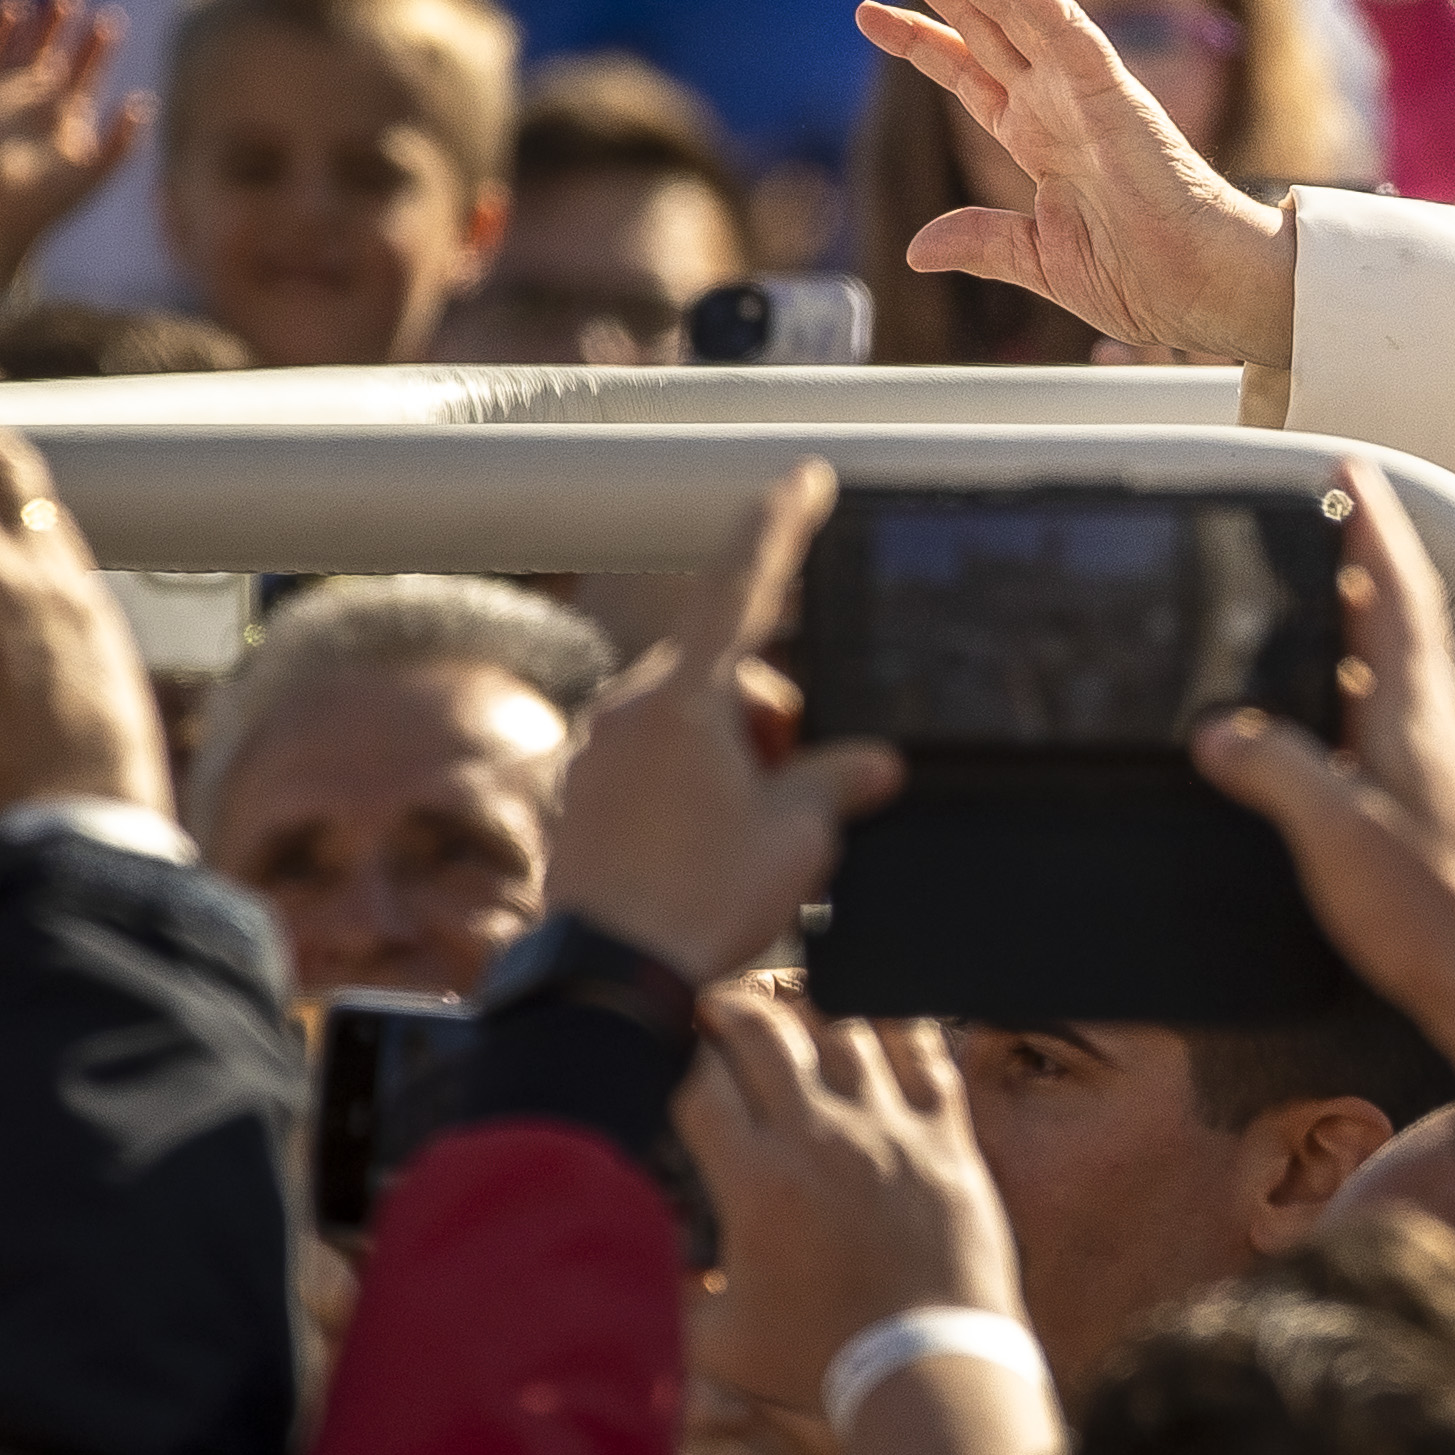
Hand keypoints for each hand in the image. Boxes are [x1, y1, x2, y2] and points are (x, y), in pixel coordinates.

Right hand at [0, 0, 145, 310]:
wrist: (9, 226)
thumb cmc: (54, 203)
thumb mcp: (95, 171)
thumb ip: (122, 141)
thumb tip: (142, 101)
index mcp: (64, 107)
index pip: (82, 64)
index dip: (95, 43)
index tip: (109, 20)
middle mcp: (29, 97)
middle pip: (41, 46)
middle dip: (54, 21)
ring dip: (2, 26)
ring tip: (15, 0)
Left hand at [541, 461, 902, 977]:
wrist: (606, 977)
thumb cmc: (700, 901)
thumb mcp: (798, 837)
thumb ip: (838, 780)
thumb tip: (871, 764)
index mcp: (687, 696)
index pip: (742, 584)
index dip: (781, 526)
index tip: (804, 477)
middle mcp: (632, 706)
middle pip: (726, 673)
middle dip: (774, 717)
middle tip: (801, 783)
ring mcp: (599, 747)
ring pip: (692, 718)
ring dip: (737, 754)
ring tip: (754, 833)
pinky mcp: (583, 791)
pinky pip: (656, 759)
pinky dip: (695, 783)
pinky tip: (708, 847)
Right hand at [678, 987, 1051, 1454]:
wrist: (930, 1370)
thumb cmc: (821, 1360)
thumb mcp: (720, 1340)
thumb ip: (668, 1295)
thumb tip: (625, 1267)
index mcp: (756, 1181)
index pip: (699, 1079)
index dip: (674, 1049)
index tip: (668, 1045)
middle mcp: (821, 1139)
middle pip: (764, 1029)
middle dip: (729, 1003)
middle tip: (716, 1004)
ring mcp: (889, 1131)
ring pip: (844, 1023)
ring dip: (809, 1003)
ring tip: (789, 1003)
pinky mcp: (945, 1137)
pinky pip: (924, 1050)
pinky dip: (896, 1023)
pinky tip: (875, 1017)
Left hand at [859, 0, 1297, 363]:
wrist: (1199, 290)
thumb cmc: (1144, 277)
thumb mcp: (1038, 260)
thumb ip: (981, 242)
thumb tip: (916, 248)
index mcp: (1037, 138)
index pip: (967, 72)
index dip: (917, 39)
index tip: (867, 11)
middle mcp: (1055, 102)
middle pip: (980, 23)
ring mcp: (1081, 90)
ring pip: (1013, 9)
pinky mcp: (1111, 89)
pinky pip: (1063, 26)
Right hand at [1193, 459, 1454, 1072]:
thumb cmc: (1435, 910)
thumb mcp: (1334, 832)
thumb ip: (1274, 770)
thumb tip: (1220, 732)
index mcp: (1420, 714)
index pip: (1398, 593)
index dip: (1375, 527)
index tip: (1351, 473)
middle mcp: (1439, 731)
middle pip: (1400, 626)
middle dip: (1360, 570)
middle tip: (1319, 530)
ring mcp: (1443, 774)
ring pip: (1395, 680)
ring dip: (1356, 636)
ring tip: (1307, 614)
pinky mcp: (1437, 818)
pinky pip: (1386, 733)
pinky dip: (1352, 706)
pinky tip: (1321, 731)